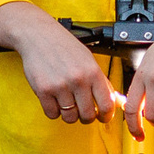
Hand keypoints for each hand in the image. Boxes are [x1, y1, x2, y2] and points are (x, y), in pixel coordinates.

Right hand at [0, 2, 116, 124]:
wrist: (39, 36)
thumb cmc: (65, 47)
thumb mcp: (89, 60)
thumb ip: (102, 82)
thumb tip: (114, 102)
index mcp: (93, 72)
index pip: (107, 105)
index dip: (106, 116)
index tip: (103, 117)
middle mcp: (78, 80)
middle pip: (88, 115)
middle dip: (86, 117)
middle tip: (82, 111)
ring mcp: (60, 86)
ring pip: (70, 117)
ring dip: (69, 114)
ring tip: (67, 103)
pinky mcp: (43, 90)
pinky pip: (52, 114)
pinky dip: (54, 111)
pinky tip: (55, 101)